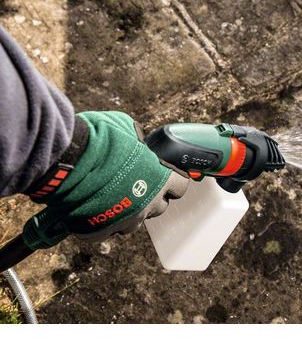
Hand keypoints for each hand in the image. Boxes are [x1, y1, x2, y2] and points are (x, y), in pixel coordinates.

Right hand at [27, 111, 188, 242]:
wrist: (66, 161)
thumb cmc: (97, 141)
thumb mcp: (125, 126)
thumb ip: (137, 137)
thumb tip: (136, 138)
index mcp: (160, 178)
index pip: (180, 187)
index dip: (172, 182)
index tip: (165, 179)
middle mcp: (147, 203)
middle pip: (159, 207)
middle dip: (150, 198)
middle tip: (134, 186)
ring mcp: (126, 220)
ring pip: (134, 222)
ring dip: (127, 212)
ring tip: (111, 198)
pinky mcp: (101, 231)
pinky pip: (105, 230)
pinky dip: (100, 222)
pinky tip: (92, 209)